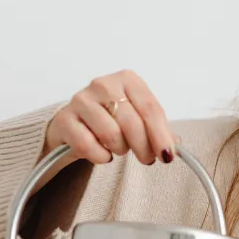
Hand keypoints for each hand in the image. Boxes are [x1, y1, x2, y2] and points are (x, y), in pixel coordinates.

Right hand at [42, 70, 174, 166]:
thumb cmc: (113, 119)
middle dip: (144, 147)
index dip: (161, 136)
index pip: (150, 109)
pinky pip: (88, 145)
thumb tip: (173, 146)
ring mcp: (81, 100)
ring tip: (121, 149)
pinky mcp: (64, 119)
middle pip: (132, 123)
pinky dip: (100, 156)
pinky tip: (103, 153)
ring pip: (111, 135)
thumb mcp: (139, 118)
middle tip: (147, 158)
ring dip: (121, 150)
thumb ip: (160, 130)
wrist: (75, 123)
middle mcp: (103, 84)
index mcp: (127, 80)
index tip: (167, 155)